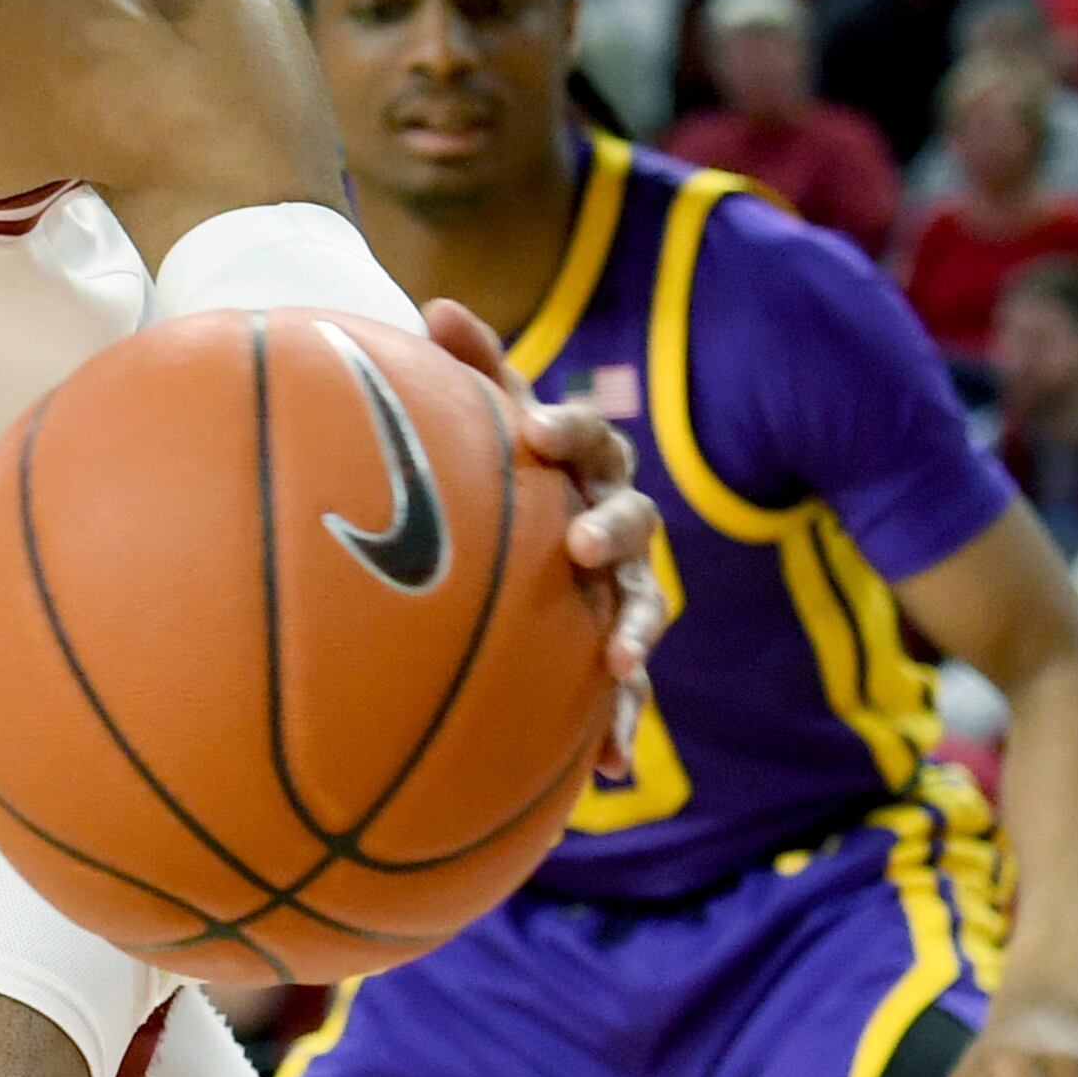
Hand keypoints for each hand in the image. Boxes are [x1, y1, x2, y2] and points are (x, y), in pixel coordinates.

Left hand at [420, 300, 669, 771]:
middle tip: (582, 546)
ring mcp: (622, 586)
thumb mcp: (481, 415)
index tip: (533, 434)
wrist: (523, 532)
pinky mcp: (613, 647)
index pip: (587, 436)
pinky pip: (627, 691)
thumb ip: (470, 366)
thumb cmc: (498, 462)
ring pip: (642, 606)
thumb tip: (436, 305)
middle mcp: (615, 520)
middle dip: (612, 530)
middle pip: (632, 519)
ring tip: (617, 661)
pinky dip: (621, 725)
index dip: (565, 430)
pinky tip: (610, 771)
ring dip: (633, 630)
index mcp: (585, 461)